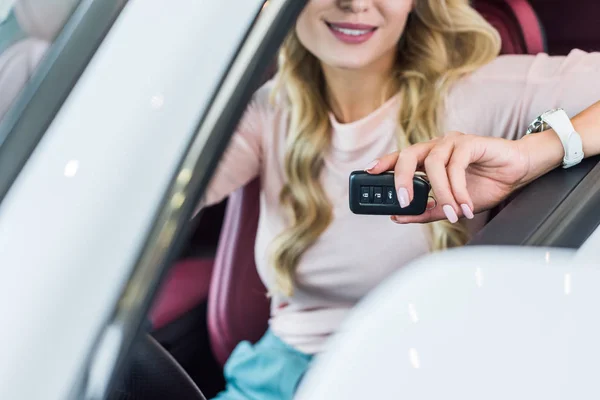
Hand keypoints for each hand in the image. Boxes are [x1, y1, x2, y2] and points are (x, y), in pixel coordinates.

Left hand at [365, 132, 535, 223]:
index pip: (399, 158)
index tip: (368, 173)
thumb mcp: (449, 205)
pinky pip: (455, 165)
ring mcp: (451, 143)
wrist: (517, 173)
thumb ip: (425, 211)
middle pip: (408, 155)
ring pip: (433, 164)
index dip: (383, 163)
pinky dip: (458, 188)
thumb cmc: (484, 184)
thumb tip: (397, 216)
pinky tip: (465, 204)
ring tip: (451, 213)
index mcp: (427, 158)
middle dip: (401, 178)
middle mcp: (436, 147)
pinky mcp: (469, 143)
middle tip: (403, 201)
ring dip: (441, 193)